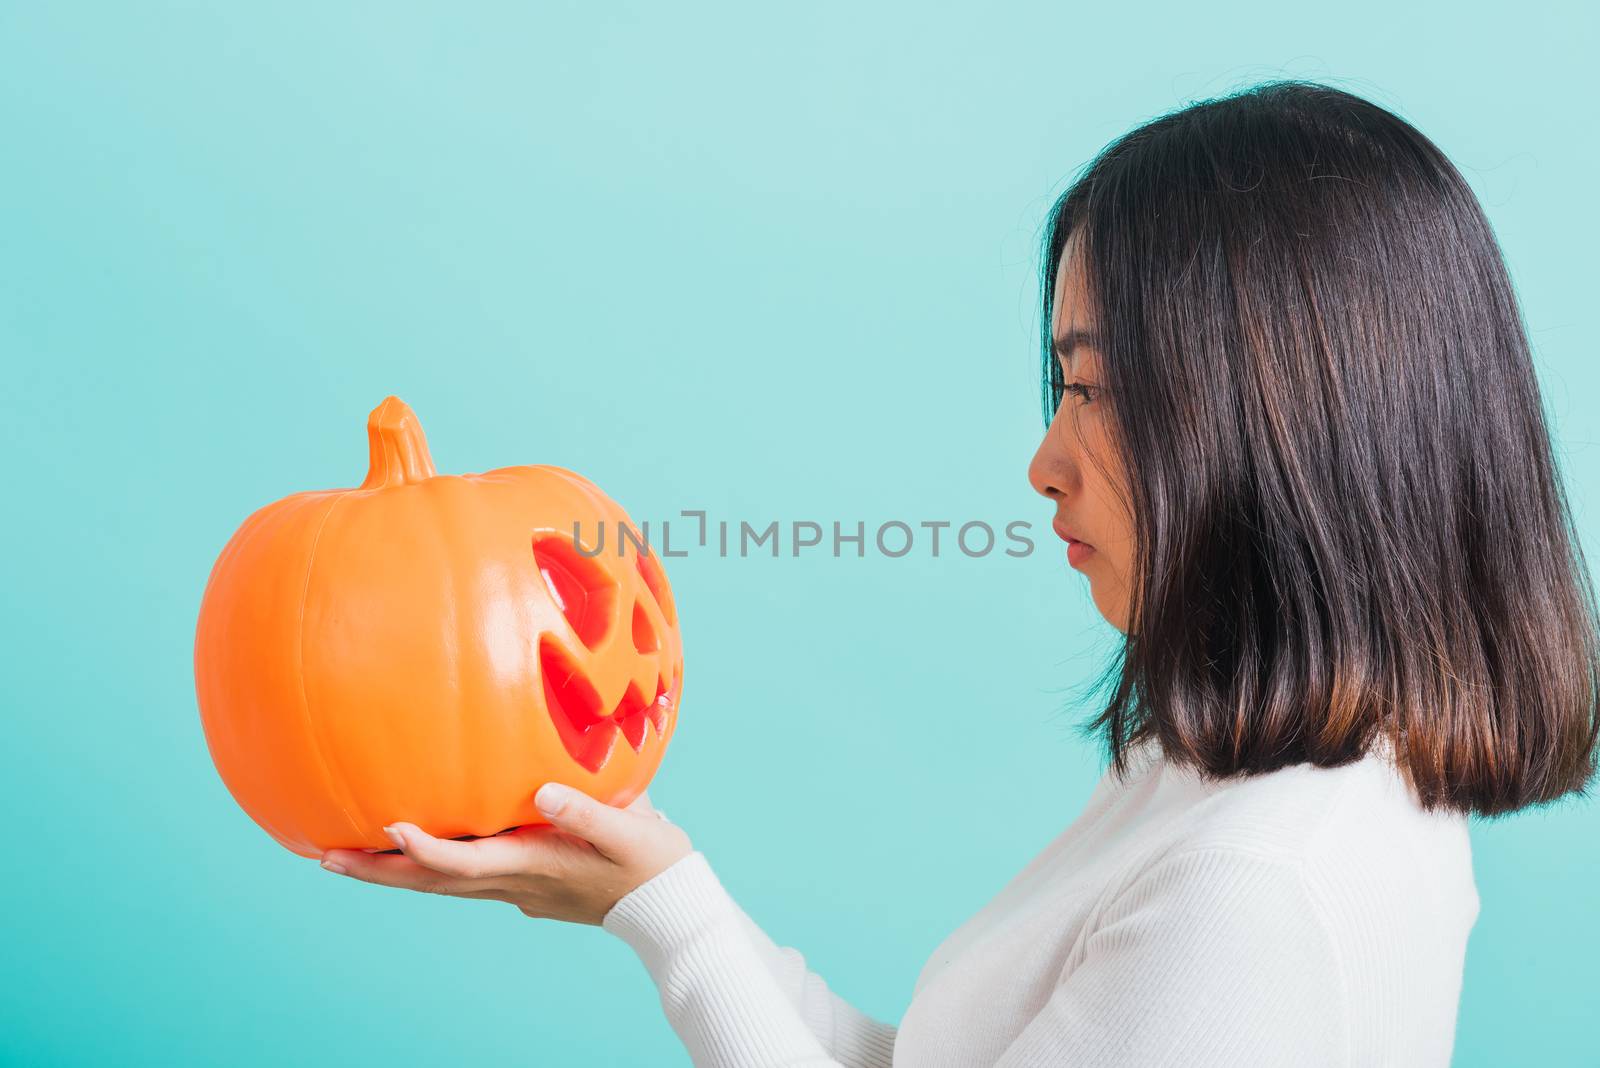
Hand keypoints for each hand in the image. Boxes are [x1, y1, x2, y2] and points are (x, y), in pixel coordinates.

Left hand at [317, 784, 693, 925]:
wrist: (671, 906)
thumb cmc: (654, 863)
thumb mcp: (630, 831)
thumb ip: (585, 809)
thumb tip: (541, 791)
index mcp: (536, 865)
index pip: (468, 863)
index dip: (426, 849)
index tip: (390, 829)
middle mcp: (516, 882)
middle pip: (434, 883)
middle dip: (380, 871)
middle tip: (325, 858)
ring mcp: (517, 888)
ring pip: (442, 884)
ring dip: (394, 872)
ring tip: (347, 856)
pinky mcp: (525, 884)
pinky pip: (462, 877)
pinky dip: (427, 866)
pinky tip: (414, 848)